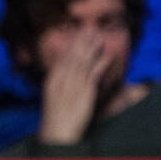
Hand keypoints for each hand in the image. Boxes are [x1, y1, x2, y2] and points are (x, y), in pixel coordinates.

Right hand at [37, 28, 114, 145]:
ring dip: (91, 47)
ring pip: (83, 61)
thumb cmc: (55, 118)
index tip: (78, 33)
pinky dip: (101, 63)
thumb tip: (64, 74)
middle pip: (73, 55)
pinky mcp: (84, 92)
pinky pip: (94, 74)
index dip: (71, 44)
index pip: (62, 58)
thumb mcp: (52, 98)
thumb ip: (59, 84)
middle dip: (81, 40)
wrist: (56, 133)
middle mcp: (61, 80)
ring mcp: (73, 85)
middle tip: (90, 26)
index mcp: (52, 81)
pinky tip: (108, 54)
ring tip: (99, 35)